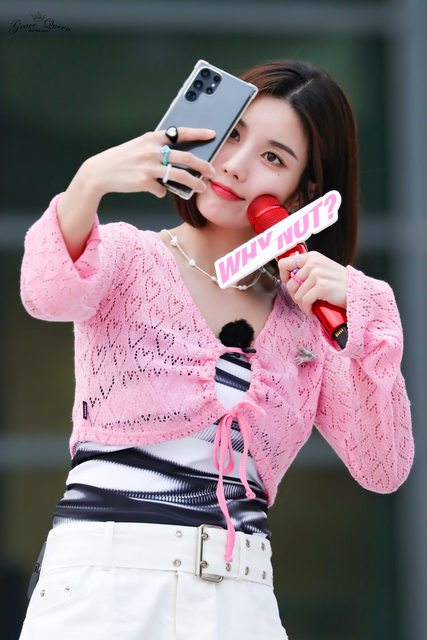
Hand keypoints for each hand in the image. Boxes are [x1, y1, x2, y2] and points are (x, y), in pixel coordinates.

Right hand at [79, 127, 216, 198]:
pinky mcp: (145, 182)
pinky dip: (162, 191)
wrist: (100, 172)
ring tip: (201, 187)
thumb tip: (178, 160)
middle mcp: (152, 151)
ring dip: (194, 183)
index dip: (197, 133)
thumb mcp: (139, 146)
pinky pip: (162, 190)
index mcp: (152, 138)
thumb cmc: (122, 159)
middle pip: (185, 158)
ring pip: (180, 176)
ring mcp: (149, 167)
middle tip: (212, 171)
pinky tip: (157, 190)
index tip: (212, 134)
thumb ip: (157, 149)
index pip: (180, 133)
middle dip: (203, 165)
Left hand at [278, 250, 347, 315]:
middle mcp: (313, 263)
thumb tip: (289, 277)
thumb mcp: (322, 268)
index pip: (284, 263)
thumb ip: (306, 269)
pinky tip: (312, 310)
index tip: (290, 284)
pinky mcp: (321, 287)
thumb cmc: (339, 282)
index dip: (284, 277)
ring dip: (301, 304)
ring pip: (297, 295)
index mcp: (311, 257)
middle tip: (303, 300)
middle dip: (295, 296)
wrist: (357, 290)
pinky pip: (305, 301)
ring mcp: (317, 275)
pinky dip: (307, 309)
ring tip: (309, 306)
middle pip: (289, 284)